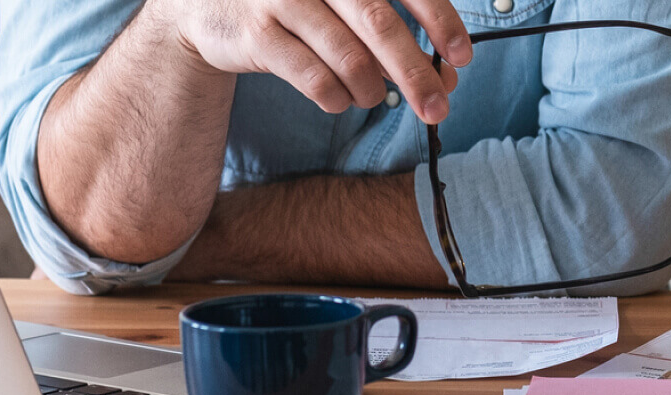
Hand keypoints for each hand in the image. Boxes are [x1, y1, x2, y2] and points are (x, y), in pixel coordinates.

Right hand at [151, 0, 470, 122]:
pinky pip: (313, 78)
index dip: (440, 20)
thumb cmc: (296, 4)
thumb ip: (390, 25)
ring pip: (348, 57)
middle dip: (416, 72)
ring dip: (372, 89)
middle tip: (438, 107)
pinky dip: (337, 97)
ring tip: (374, 97)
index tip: (462, 57)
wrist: (207, 5)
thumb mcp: (342, 0)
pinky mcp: (256, 34)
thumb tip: (445, 73)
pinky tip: (340, 99)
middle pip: (380, 24)